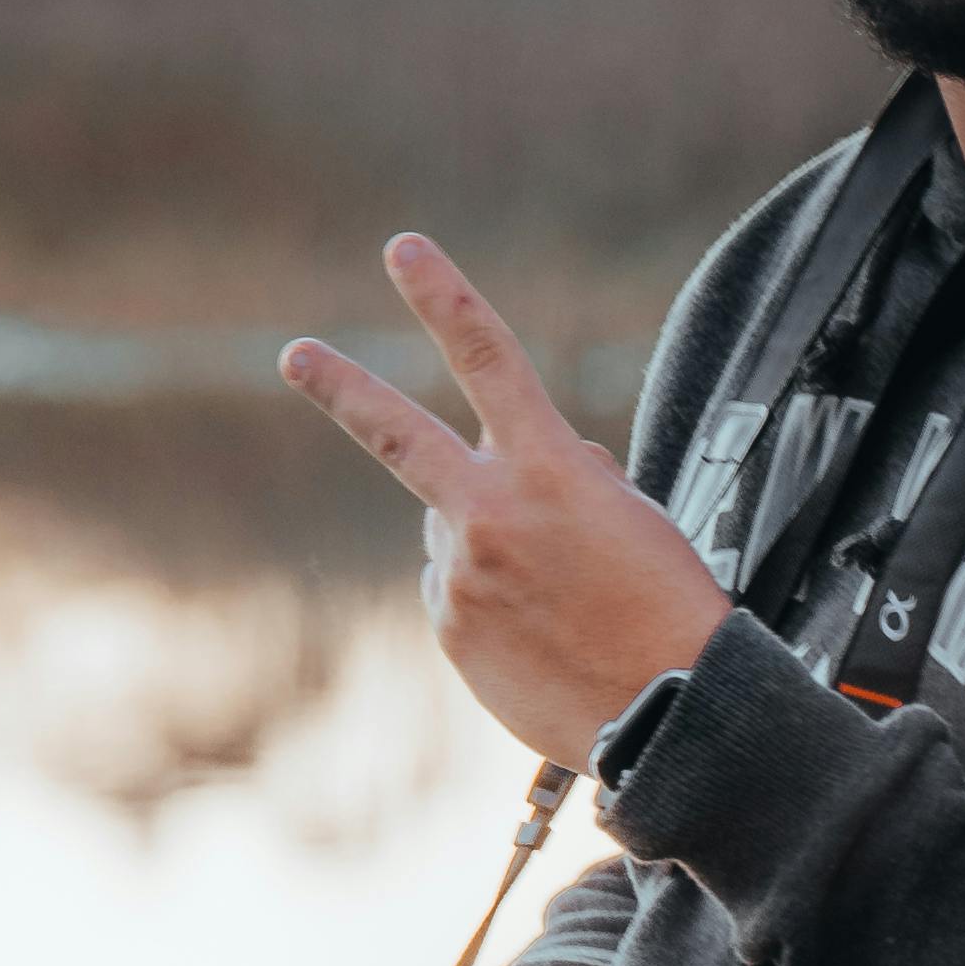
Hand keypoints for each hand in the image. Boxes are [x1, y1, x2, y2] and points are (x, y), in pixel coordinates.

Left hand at [280, 237, 729, 766]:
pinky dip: (491, 605)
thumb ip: (565, 478)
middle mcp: (490, 515)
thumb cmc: (667, 611)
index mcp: (549, 470)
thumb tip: (513, 473)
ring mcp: (460, 576)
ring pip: (452, 534)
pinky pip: (458, 596)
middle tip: (293, 354)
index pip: (488, 357)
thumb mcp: (633, 518)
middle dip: (341, 387)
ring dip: (489, 549)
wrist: (671, 715)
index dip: (443, 295)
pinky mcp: (451, 632)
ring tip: (557, 599)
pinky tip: (542, 634)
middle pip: (397, 433)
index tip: (404, 250)